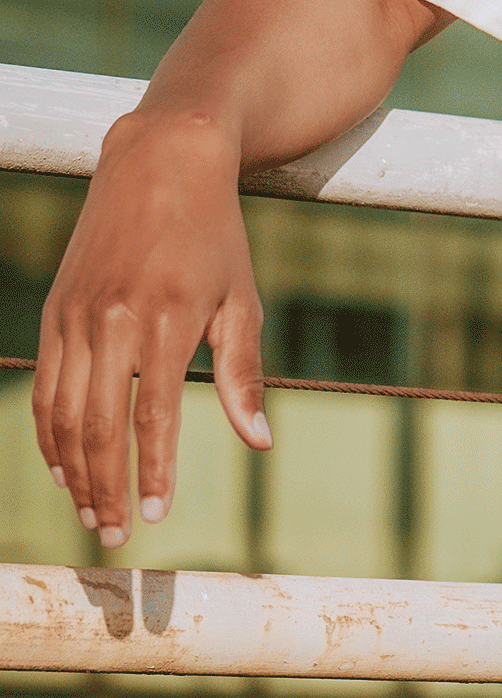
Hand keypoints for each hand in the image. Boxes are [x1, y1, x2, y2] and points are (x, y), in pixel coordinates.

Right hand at [32, 108, 269, 549]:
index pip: (153, 418)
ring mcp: (77, 316)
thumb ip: (243, 374)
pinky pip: (45, 386)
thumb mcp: (241, 299)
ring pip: (62, 414)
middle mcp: (114, 321)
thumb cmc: (215, 236)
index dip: (154, 474)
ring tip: (91, 510)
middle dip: (105, 487)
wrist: (163, 164)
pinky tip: (64, 465)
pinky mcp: (55, 311)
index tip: (158, 516)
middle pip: (98, 428)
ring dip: (73, 471)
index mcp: (167, 321)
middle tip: (115, 534)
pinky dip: (50, 433)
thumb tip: (260, 443)